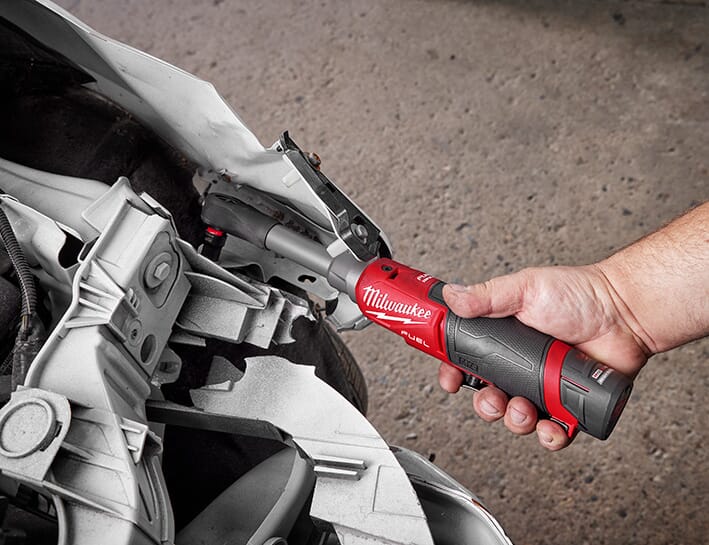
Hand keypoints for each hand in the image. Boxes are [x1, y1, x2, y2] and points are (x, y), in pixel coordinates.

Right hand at [438, 264, 649, 450]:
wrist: (624, 313)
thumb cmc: (579, 295)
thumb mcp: (524, 289)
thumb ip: (486, 296)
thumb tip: (453, 297)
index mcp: (503, 340)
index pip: (468, 361)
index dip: (455, 373)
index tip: (452, 379)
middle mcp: (520, 366)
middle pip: (488, 396)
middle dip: (485, 405)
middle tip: (494, 397)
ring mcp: (544, 387)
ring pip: (516, 418)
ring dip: (515, 420)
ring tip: (525, 407)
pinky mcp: (569, 405)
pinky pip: (553, 431)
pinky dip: (549, 436)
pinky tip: (550, 426)